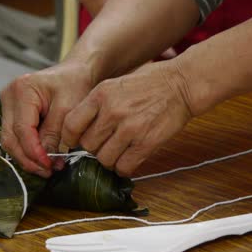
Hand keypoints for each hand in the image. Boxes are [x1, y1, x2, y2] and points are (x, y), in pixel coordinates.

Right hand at [0, 62, 93, 176]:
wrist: (76, 72)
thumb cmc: (75, 84)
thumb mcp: (69, 108)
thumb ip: (55, 132)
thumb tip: (46, 158)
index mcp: (22, 90)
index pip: (22, 130)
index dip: (34, 152)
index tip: (49, 166)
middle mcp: (8, 96)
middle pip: (10, 138)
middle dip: (28, 159)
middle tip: (48, 171)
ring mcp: (8, 105)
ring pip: (10, 140)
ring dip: (28, 157)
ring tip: (48, 168)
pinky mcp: (13, 113)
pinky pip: (15, 136)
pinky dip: (28, 150)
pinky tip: (43, 158)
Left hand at [61, 61, 192, 176]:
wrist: (180, 84)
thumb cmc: (147, 84)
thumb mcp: (115, 85)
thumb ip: (96, 105)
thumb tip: (79, 130)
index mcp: (101, 95)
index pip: (71, 125)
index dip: (71, 138)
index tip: (77, 141)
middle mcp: (112, 112)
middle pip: (87, 145)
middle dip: (94, 148)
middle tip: (104, 144)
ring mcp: (130, 129)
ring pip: (104, 159)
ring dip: (109, 159)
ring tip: (119, 151)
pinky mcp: (146, 143)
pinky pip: (125, 167)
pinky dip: (124, 168)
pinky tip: (129, 159)